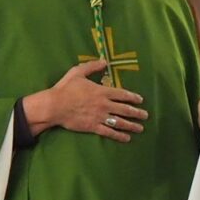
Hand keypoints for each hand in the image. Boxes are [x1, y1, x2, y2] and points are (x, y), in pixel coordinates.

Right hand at [22, 60, 147, 142]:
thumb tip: (104, 61)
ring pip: (120, 122)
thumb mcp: (78, 72)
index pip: (122, 94)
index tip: (140, 100)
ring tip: (140, 128)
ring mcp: (100, 117)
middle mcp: (104, 105)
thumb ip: (92, 66)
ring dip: (132, 125)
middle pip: (125, 109)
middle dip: (137, 113)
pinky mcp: (93, 127)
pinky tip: (127, 138)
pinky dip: (119, 135)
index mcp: (102, 91)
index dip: (133, 97)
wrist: (54, 106)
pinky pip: (109, 132)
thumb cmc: (65, 88)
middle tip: (145, 115)